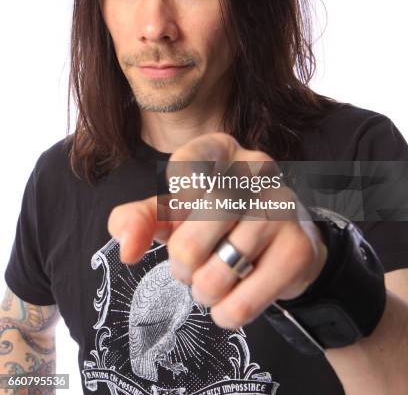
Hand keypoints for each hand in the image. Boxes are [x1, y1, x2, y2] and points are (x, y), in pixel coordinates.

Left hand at [107, 132, 327, 328]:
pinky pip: (243, 302)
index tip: (185, 212)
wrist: (282, 244)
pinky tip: (236, 296)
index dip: (176, 204)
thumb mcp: (176, 212)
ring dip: (205, 291)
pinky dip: (227, 312)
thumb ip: (140, 220)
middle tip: (192, 265)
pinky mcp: (298, 248)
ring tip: (215, 279)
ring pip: (216, 274)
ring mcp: (282, 206)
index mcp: (222, 149)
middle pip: (190, 239)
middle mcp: (257, 169)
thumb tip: (126, 250)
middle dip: (182, 265)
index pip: (183, 168)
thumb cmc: (219, 221)